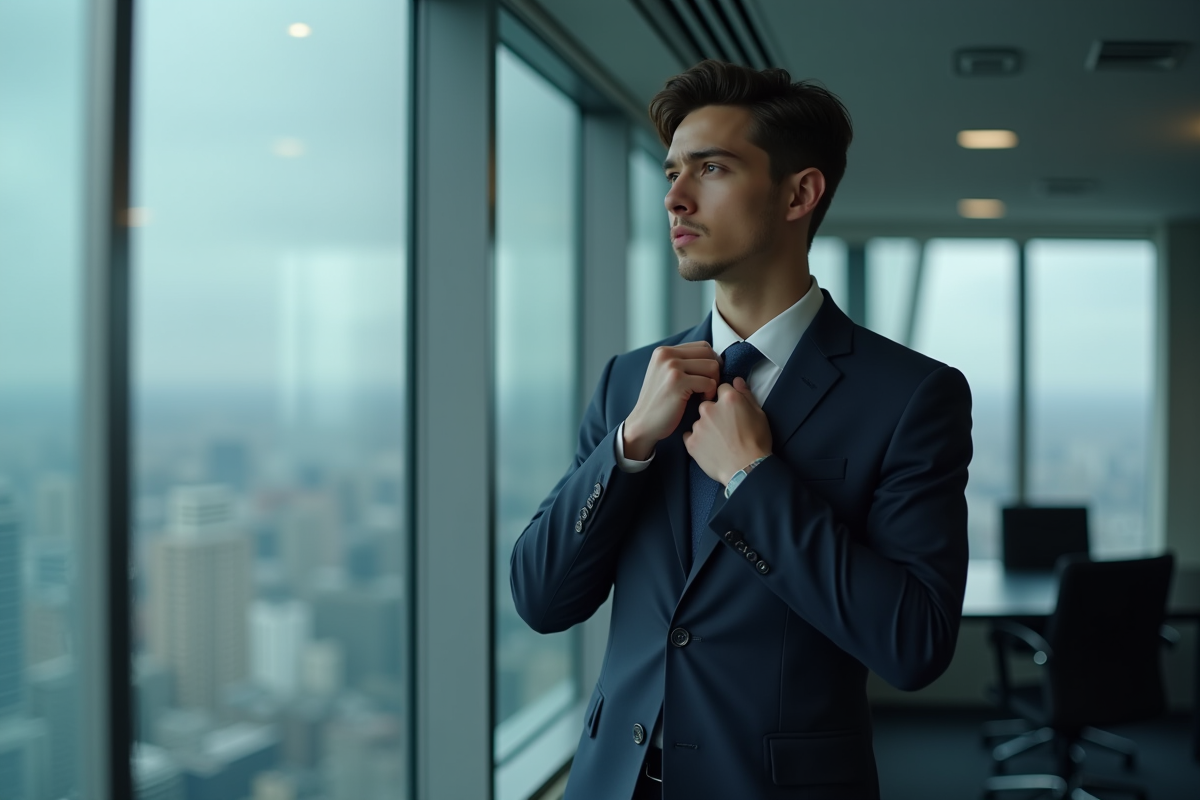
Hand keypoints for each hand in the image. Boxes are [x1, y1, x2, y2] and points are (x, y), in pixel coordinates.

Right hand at [623, 341, 719, 459]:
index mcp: (663, 351)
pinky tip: (701, 401)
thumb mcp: (665, 375)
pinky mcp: (678, 382)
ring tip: (704, 394)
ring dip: (714, 382)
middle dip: (715, 371)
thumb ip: (683, 362)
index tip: (708, 377)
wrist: (643, 424)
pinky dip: (710, 393)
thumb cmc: (659, 403)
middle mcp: (666, 355)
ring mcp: (671, 367)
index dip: (711, 361)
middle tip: (708, 387)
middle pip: (709, 353)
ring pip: (712, 366)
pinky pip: (709, 382)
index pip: (702, 346)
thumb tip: (715, 357)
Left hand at [682, 377, 771, 484]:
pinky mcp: (691, 442)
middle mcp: (710, 409)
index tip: (730, 410)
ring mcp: (698, 426)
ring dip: (706, 428)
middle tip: (725, 428)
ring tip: (719, 442)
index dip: (726, 399)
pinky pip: (690, 436)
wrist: (747, 469)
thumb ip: (746, 395)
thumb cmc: (757, 442)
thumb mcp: (759, 414)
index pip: (721, 388)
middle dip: (714, 413)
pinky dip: (697, 441)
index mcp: (728, 399)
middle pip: (707, 404)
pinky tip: (709, 448)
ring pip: (699, 421)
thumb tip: (737, 381)